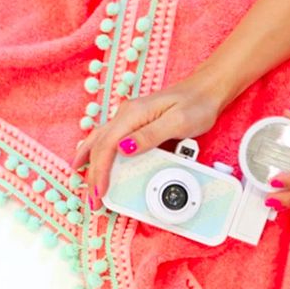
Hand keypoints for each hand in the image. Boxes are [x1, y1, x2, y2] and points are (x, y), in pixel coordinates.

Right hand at [71, 70, 225, 209]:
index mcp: (133, 115)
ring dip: (90, 162)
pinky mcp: (135, 123)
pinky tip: (93, 160)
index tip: (100, 192)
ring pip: (100, 141)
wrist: (206, 90)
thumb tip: (124, 149)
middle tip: (92, 198)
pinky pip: (109, 139)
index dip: (100, 171)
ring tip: (83, 181)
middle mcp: (126, 115)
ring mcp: (129, 118)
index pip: (107, 146)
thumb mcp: (177, 122)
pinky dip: (97, 152)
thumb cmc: (196, 105)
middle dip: (92, 174)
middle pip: (99, 146)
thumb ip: (150, 136)